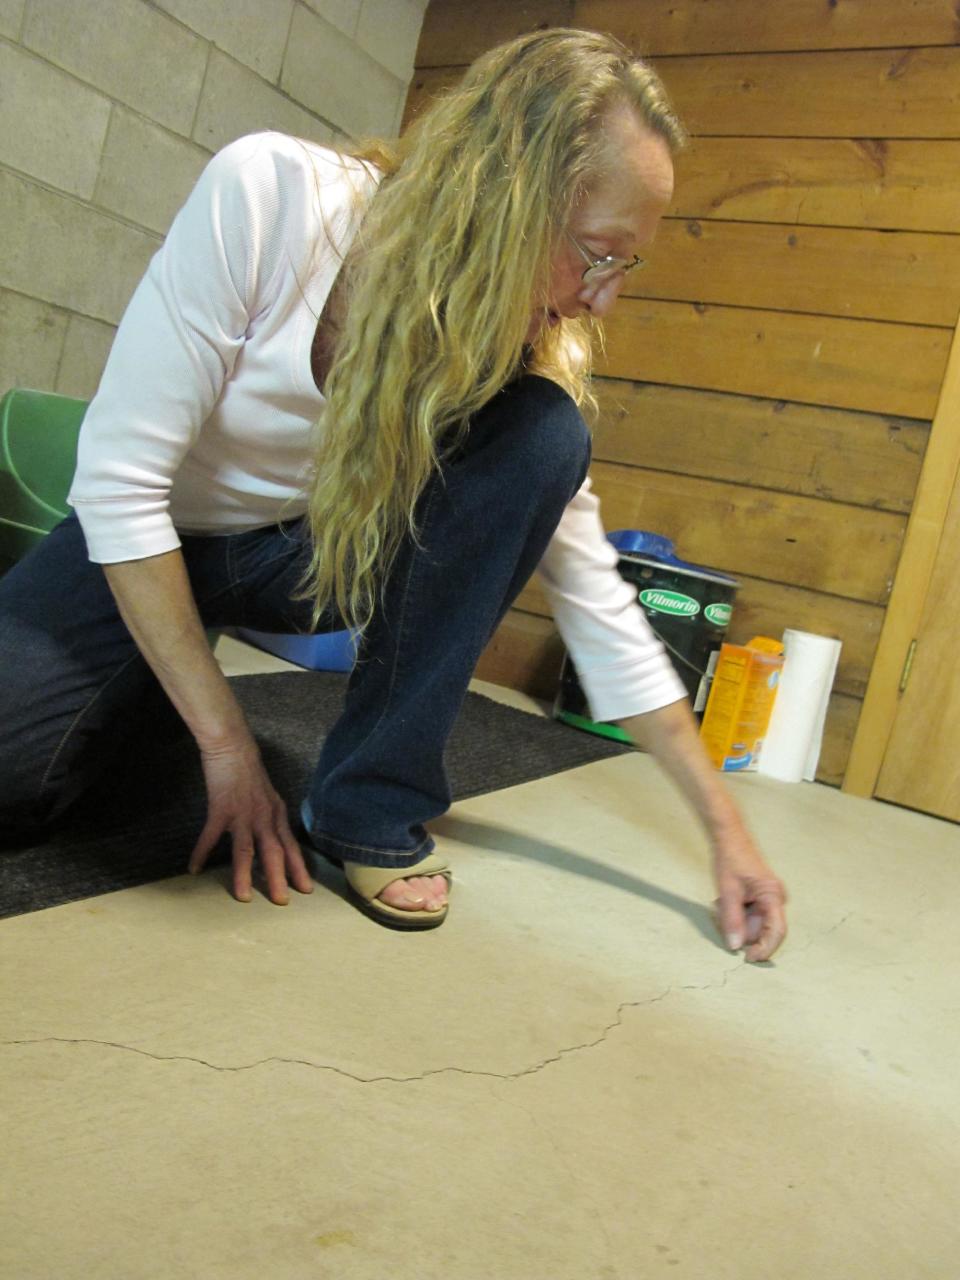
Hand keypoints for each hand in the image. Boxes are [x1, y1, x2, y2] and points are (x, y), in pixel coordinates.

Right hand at [188, 737, 313, 904]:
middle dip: (279, 878)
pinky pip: (210, 837)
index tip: (306, 888)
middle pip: (274, 852)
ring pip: (246, 849)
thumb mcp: (268, 796)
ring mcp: (242, 814)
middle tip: (281, 902)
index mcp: (276, 814)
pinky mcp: (221, 809)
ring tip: (242, 897)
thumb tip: (275, 839)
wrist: (232, 747)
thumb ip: (271, 818)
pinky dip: (201, 853)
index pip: (291, 846)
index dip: (298, 868)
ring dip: (244, 874)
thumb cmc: (249, 772)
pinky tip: (194, 869)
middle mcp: (264, 816)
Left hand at [712, 830, 786, 962]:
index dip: (764, 949)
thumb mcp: (727, 892)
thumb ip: (732, 920)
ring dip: (735, 920)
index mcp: (773, 896)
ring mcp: (767, 898)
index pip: (777, 932)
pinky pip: (748, 915)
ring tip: (721, 903)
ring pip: (752, 924)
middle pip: (761, 929)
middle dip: (740, 929)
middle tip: (721, 914)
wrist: (728, 837)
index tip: (747, 959)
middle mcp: (775, 898)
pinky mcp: (759, 897)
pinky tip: (723, 901)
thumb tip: (735, 947)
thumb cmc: (730, 860)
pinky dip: (735, 914)